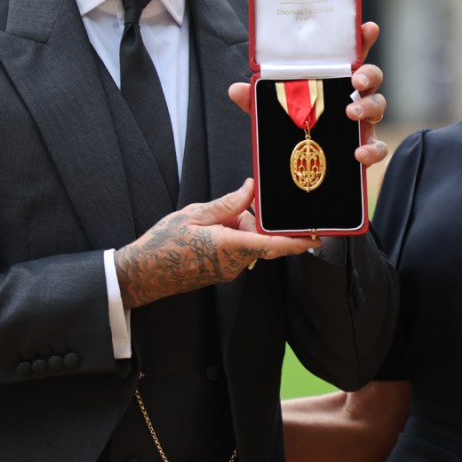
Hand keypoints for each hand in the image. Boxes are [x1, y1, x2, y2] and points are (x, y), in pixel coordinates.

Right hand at [114, 179, 320, 307]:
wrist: (143, 272)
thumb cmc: (164, 243)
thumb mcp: (195, 214)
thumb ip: (228, 203)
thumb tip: (251, 189)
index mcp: (230, 246)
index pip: (273, 244)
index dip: (297, 242)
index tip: (317, 238)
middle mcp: (234, 263)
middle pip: (261, 238)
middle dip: (251, 221)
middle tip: (230, 211)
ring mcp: (229, 271)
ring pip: (249, 244)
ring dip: (237, 228)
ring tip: (209, 222)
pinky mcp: (222, 272)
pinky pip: (238, 251)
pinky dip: (230, 237)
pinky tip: (208, 231)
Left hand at [227, 20, 389, 167]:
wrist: (301, 163)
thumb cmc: (293, 126)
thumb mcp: (271, 110)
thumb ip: (256, 99)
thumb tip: (236, 89)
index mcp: (334, 80)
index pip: (351, 55)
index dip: (362, 39)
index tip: (368, 27)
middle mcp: (353, 96)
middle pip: (372, 76)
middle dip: (368, 74)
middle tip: (356, 80)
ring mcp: (363, 121)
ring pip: (378, 106)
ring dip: (368, 107)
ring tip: (352, 113)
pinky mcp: (366, 145)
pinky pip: (378, 147)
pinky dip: (372, 150)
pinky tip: (359, 152)